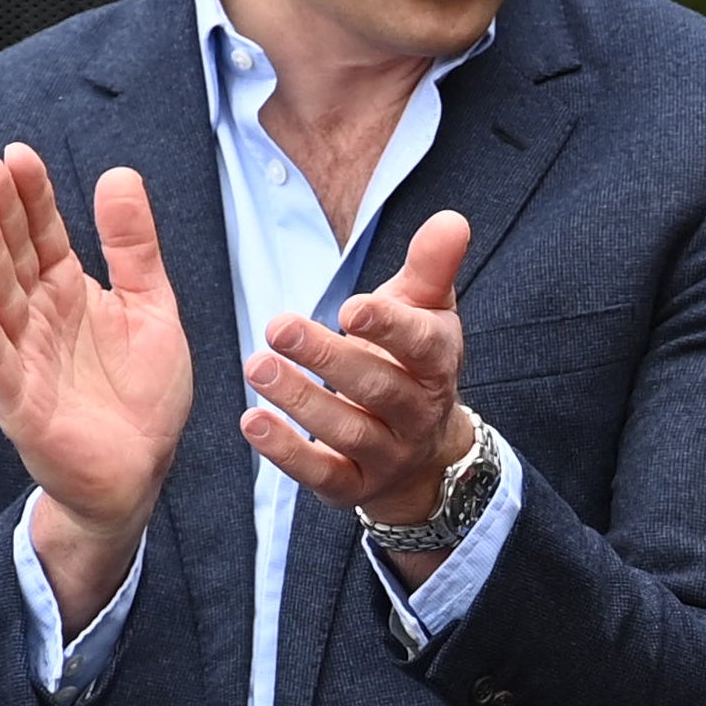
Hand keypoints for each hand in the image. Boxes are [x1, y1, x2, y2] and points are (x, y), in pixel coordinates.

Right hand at [0, 144, 190, 622]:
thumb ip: (133, 248)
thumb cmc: (141, 393)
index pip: (44, 233)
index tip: (20, 154)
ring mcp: (24, 355)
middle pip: (14, 255)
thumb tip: (120, 175)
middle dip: (2, 212)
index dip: (33, 196)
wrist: (141, 470)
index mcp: (70, 293)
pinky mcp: (19, 397)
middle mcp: (40, 317)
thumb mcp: (151, 308)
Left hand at [241, 209, 473, 535]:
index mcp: (437, 362)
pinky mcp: (354, 486)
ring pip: (348, 430)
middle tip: (277, 327)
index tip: (351, 308)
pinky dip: (288, 452)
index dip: (389, 328)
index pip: (420, 345)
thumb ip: (431, 266)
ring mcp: (388, 453)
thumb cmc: (411, 361)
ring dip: (301, 400)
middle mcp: (418, 412)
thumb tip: (452, 219)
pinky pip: (323, 473)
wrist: (422, 450)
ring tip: (257, 366)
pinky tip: (253, 422)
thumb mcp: (425, 311)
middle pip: (378, 387)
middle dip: (328, 358)